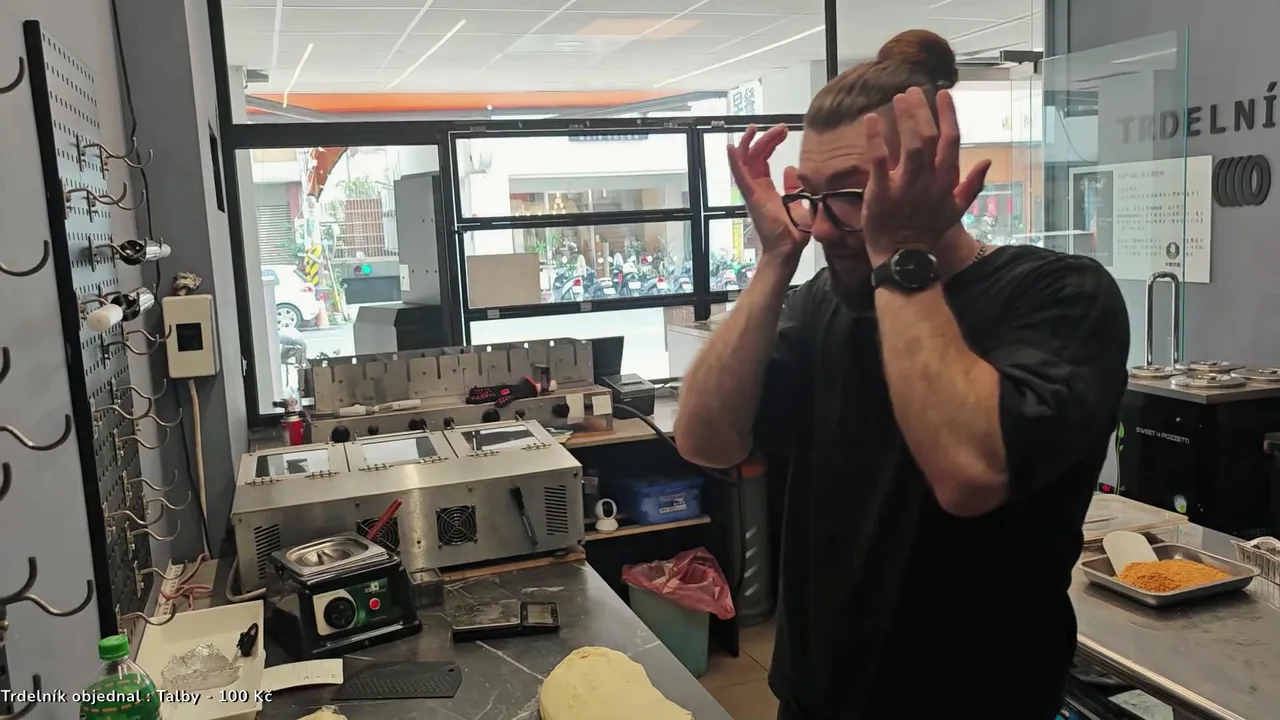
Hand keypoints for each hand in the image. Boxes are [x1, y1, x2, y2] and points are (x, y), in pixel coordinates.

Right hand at [727, 124, 808, 263]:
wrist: (788, 249)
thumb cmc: (794, 232)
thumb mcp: (799, 202)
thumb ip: (794, 186)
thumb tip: (790, 169)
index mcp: (766, 189)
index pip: (764, 159)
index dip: (771, 142)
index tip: (783, 131)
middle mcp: (757, 188)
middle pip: (756, 155)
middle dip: (767, 138)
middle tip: (781, 127)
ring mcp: (752, 191)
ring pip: (747, 160)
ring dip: (751, 142)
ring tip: (757, 126)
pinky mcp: (751, 196)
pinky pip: (739, 175)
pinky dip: (734, 161)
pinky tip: (732, 147)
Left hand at [860, 88, 990, 264]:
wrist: (905, 258)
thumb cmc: (928, 231)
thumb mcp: (956, 210)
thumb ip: (972, 185)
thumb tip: (988, 163)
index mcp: (945, 181)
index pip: (951, 141)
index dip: (949, 115)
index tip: (943, 94)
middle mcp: (928, 181)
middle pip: (930, 137)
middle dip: (922, 111)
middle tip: (912, 91)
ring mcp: (905, 187)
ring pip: (910, 145)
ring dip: (905, 118)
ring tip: (898, 98)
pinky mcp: (881, 194)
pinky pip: (879, 161)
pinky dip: (875, 139)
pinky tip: (870, 119)